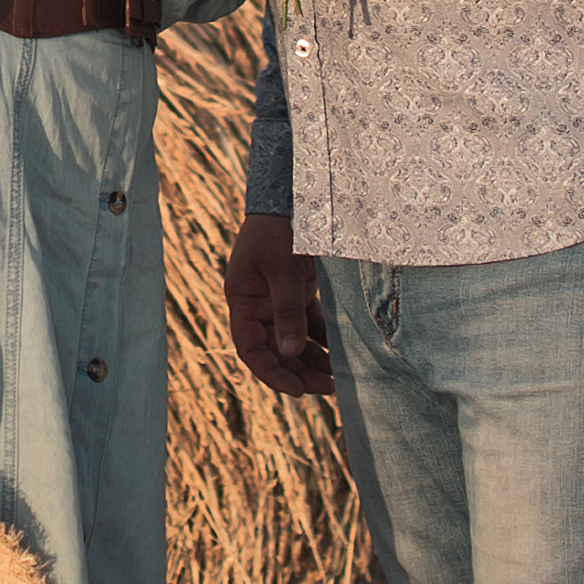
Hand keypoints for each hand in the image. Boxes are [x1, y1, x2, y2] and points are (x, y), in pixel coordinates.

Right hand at [224, 213, 332, 397]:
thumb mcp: (282, 269)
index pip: (250, 348)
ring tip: (339, 378)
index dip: (271, 372)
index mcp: (242, 299)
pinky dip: (323, 339)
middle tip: (329, 388)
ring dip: (313, 360)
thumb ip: (287, 310)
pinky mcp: (299, 291)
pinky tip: (342, 353)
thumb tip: (291, 352)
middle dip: (298, 372)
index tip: (297, 389)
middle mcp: (258, 304)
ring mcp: (278, 298)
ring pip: (294, 341)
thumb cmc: (279, 228)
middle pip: (274, 350)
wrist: (294, 194)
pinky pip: (310, 324)